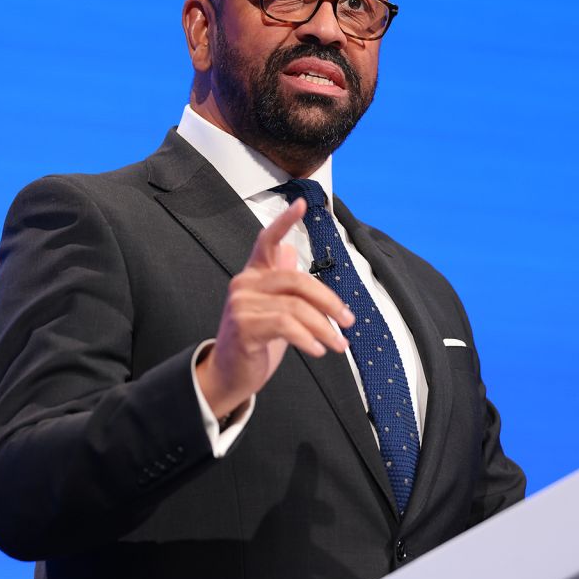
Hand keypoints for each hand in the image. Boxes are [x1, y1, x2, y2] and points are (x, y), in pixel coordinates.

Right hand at [196, 198, 354, 418]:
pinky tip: (317, 350)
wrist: (230, 374)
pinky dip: (307, 338)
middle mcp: (245, 284)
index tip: (301, 204)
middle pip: (297, 280)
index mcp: (254, 275)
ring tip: (337, 344)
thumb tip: (293, 250)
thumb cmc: (254, 341)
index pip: (267, 240)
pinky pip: (285, 326)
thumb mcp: (272, 308)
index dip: (284, 220)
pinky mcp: (243, 327)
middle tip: (349, 321)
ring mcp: (241, 304)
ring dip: (324, 328)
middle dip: (329, 301)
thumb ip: (282, 281)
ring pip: (295, 307)